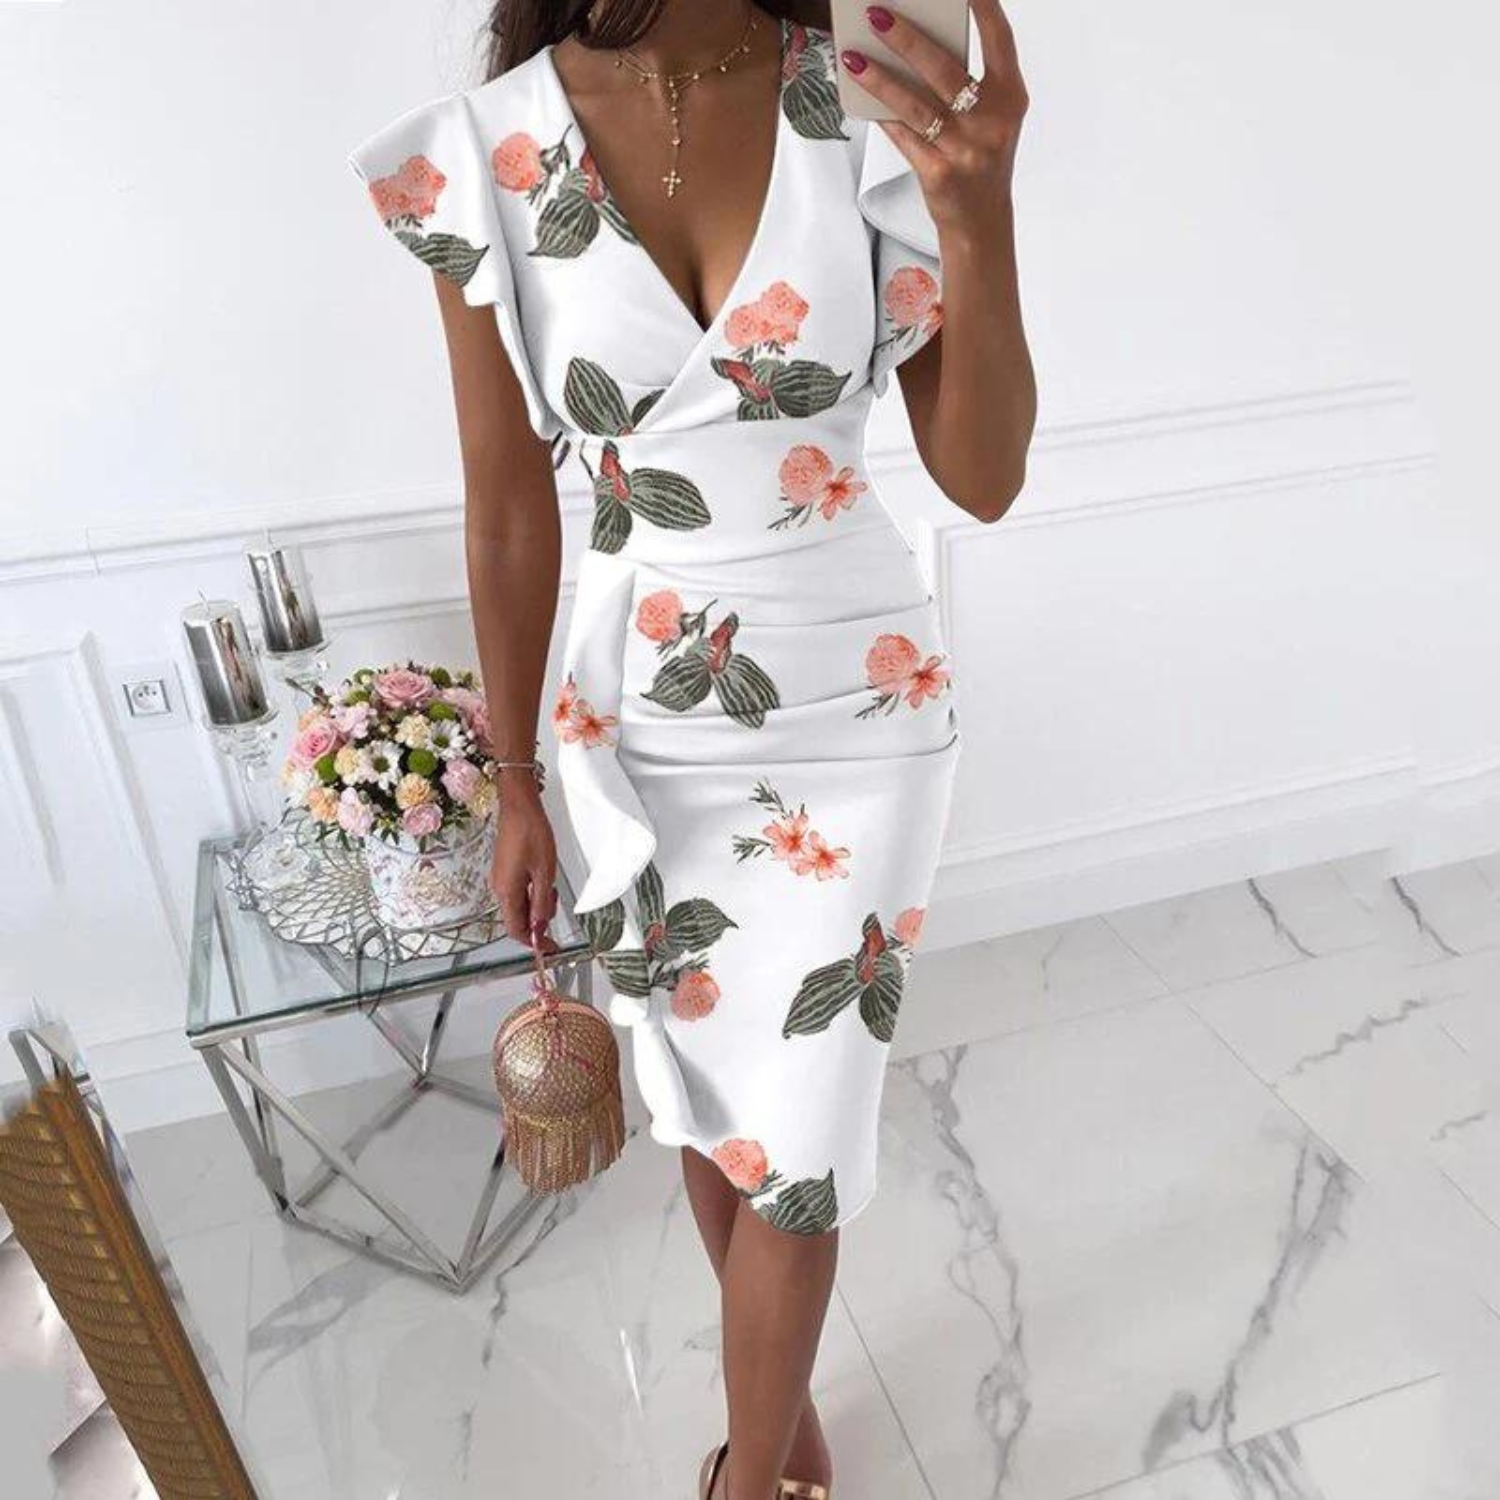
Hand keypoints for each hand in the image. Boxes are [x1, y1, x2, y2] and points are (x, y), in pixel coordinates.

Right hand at [489, 771, 557, 945]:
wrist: (518, 806)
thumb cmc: (531, 833)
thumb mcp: (544, 872)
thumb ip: (542, 902)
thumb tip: (539, 928)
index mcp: (507, 892)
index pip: (517, 930)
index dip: (534, 943)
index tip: (551, 947)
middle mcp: (499, 888)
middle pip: (516, 920)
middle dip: (537, 924)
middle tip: (557, 913)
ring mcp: (500, 879)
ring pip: (518, 906)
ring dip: (536, 907)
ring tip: (553, 892)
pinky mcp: (504, 870)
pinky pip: (518, 892)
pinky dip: (532, 895)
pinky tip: (544, 883)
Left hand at [842, 1, 1027, 245]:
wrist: (981, 221)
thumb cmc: (981, 158)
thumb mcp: (989, 117)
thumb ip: (966, 81)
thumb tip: (915, 44)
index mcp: (1011, 97)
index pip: (999, 38)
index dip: (983, 5)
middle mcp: (992, 121)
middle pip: (944, 69)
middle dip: (907, 38)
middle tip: (878, 14)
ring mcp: (966, 150)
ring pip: (915, 104)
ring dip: (880, 77)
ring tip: (854, 56)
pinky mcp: (939, 173)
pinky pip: (903, 136)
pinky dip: (881, 114)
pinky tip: (861, 95)